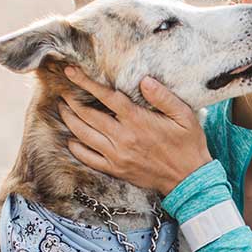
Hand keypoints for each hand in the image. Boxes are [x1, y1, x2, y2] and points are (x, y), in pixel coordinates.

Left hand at [59, 67, 210, 195]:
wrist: (189, 180)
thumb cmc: (189, 145)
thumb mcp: (184, 116)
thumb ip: (164, 97)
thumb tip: (144, 80)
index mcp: (138, 121)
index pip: (106, 97)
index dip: (86, 83)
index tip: (71, 72)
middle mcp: (123, 138)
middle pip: (87, 115)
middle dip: (72, 101)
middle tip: (63, 91)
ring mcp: (117, 156)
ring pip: (83, 135)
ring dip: (70, 120)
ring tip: (64, 109)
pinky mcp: (116, 170)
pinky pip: (88, 158)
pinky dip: (76, 148)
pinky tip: (72, 139)